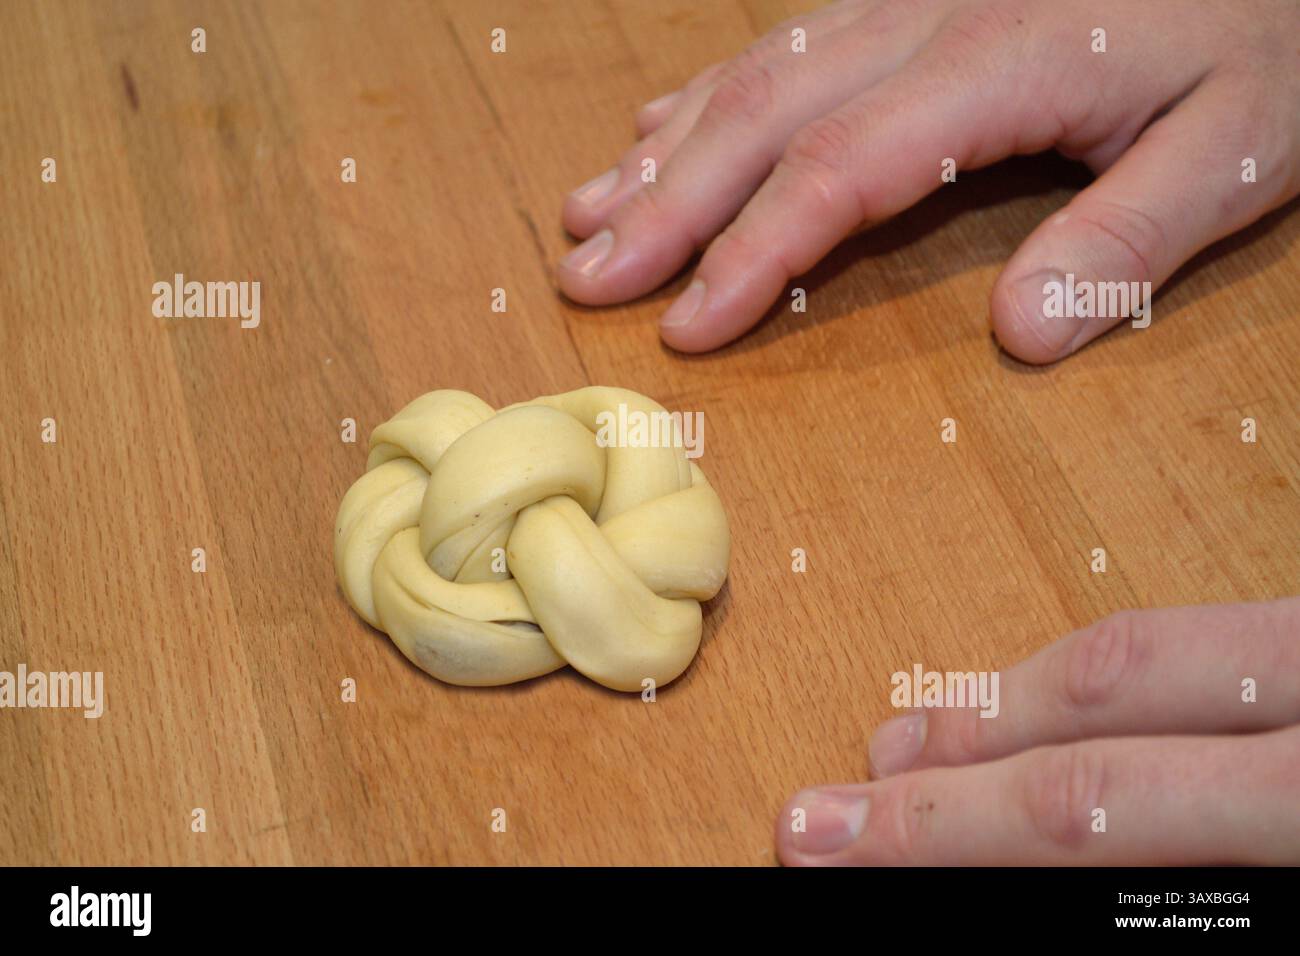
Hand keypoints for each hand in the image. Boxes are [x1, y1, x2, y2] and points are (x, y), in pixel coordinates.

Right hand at [557, 0, 1299, 361]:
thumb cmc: (1273, 36)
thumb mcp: (1239, 146)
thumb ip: (1127, 242)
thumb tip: (1018, 337)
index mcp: (1000, 60)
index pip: (841, 167)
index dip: (752, 251)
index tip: (684, 326)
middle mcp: (932, 16)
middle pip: (765, 113)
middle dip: (666, 205)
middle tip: (581, 275)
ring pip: (758, 69)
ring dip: (665, 148)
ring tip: (586, 211)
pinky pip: (789, 38)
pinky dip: (710, 89)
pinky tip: (660, 126)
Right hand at [775, 598, 1299, 863]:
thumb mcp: (1292, 904)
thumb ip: (1166, 869)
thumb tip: (1023, 844)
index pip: (1094, 801)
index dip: (949, 824)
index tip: (847, 840)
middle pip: (1103, 692)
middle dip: (956, 748)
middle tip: (854, 789)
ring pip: (1145, 641)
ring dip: (1013, 698)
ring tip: (923, 740)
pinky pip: (1208, 635)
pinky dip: (1104, 676)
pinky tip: (1046, 706)